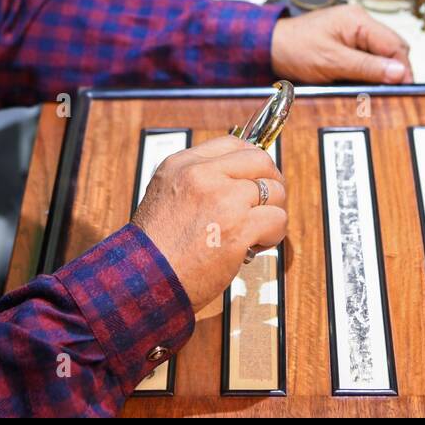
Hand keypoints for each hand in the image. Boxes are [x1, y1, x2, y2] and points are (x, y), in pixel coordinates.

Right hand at [132, 136, 286, 311]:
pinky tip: (256, 244)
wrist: (146, 281)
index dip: (252, 161)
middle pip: (260, 161)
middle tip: (268, 202)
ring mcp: (223, 199)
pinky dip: (273, 235)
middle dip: (271, 182)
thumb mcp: (165, 195)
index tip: (257, 176)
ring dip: (273, 211)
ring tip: (257, 229)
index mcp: (183, 165)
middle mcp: (203, 176)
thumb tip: (234, 178)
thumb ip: (197, 181)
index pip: (234, 144)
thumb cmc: (154, 249)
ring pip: (274, 190)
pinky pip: (277, 219)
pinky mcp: (239, 227)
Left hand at [270, 4, 411, 84]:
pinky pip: (368, 57)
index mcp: (358, 20)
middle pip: (392, 48)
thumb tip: (399, 72)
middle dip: (394, 71)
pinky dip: (369, 71)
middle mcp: (360, 22)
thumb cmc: (295, 49)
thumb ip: (367, 66)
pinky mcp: (347, 42)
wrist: (269, 47)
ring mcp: (354, 32)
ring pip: (381, 54)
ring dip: (381, 72)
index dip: (403, 68)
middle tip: (392, 92)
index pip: (395, 44)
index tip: (404, 88)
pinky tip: (364, 82)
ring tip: (376, 89)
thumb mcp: (332, 61)